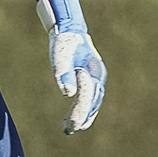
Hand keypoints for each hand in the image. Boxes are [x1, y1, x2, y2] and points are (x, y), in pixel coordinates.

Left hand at [35, 0, 106, 132]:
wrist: (69, 28)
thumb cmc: (63, 41)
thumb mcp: (59, 54)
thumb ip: (62, 72)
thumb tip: (67, 93)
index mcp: (92, 70)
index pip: (87, 95)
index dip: (80, 111)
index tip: (71, 125)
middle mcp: (98, 74)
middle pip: (93, 100)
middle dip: (83, 116)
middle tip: (70, 129)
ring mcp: (96, 76)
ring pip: (94, 100)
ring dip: (86, 115)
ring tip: (74, 127)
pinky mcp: (91, 77)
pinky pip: (91, 96)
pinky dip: (86, 108)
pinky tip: (77, 117)